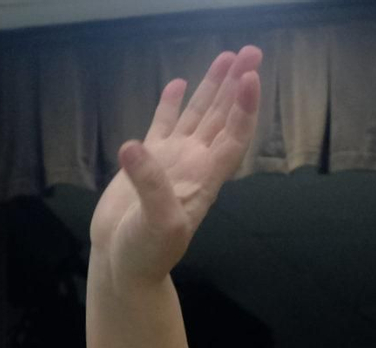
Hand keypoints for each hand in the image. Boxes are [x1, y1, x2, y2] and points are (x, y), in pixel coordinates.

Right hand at [88, 45, 260, 288]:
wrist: (123, 267)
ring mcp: (173, 163)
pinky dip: (172, 104)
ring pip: (198, 116)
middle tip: (251, 52)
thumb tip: (133, 146)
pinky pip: (164, 126)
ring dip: (213, 88)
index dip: (245, 108)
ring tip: (227, 57)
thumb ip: (149, 186)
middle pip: (223, 118)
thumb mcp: (155, 225)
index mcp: (205, 179)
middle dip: (237, 86)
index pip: (233, 136)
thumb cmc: (146, 254)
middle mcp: (195, 165)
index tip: (251, 77)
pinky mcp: (147, 164)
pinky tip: (179, 84)